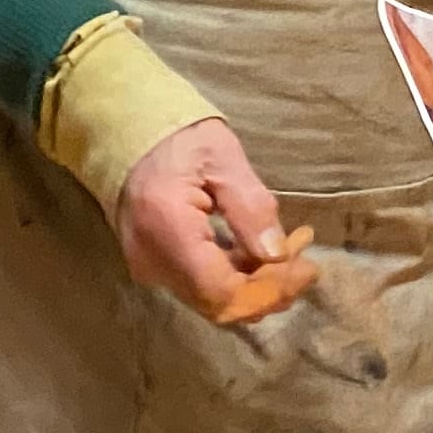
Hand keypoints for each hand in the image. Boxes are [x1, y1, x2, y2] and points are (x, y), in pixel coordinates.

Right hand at [112, 117, 318, 326]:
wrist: (124, 130)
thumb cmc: (177, 135)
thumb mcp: (222, 157)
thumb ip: (250, 207)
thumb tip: (278, 256)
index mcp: (167, 228)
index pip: (223, 290)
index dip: (270, 289)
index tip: (308, 269)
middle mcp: (152, 260)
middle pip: (219, 302)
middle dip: (269, 288)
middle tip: (305, 261)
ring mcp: (149, 268)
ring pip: (212, 298)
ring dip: (256, 283)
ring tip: (291, 250)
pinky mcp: (154, 267)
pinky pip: (200, 285)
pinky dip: (235, 275)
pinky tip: (259, 252)